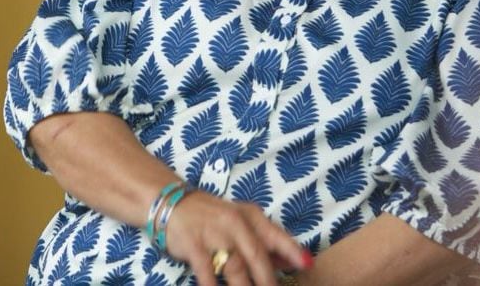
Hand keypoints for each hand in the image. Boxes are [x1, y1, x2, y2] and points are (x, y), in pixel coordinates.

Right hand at [163, 191, 312, 285]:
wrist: (172, 202)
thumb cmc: (212, 216)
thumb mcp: (241, 220)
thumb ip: (267, 241)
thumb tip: (295, 262)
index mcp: (251, 216)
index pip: (276, 236)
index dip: (292, 252)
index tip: (307, 265)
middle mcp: (235, 223)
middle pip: (258, 258)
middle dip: (268, 282)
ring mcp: (214, 234)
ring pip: (236, 269)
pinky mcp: (194, 245)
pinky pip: (208, 273)